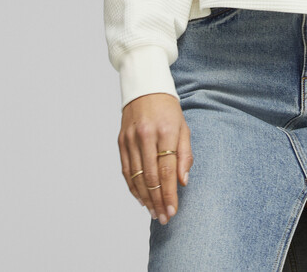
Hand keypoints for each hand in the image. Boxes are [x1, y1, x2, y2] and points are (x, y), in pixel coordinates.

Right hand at [118, 93, 193, 224]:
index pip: (167, 170)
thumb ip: (185, 155)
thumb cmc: (168, 110)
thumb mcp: (183, 128)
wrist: (145, 88)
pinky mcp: (121, 141)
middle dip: (158, 200)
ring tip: (153, 212)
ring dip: (145, 198)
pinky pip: (126, 170)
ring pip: (136, 177)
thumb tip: (183, 182)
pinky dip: (133, 187)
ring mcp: (131, 139)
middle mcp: (146, 135)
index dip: (170, 194)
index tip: (173, 211)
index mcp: (166, 131)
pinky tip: (141, 198)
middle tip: (163, 217)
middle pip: (151, 176)